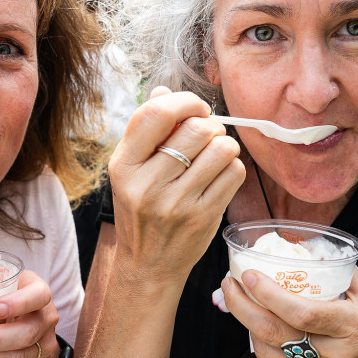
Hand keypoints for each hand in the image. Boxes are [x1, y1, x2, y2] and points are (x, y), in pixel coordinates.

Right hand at [107, 88, 245, 290]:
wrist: (147, 266)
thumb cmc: (140, 211)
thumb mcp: (129, 171)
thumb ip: (145, 131)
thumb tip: (164, 91)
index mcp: (123, 166)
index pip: (156, 114)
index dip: (184, 101)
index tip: (194, 108)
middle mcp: (147, 184)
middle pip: (197, 129)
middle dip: (210, 125)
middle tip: (207, 135)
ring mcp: (177, 203)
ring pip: (222, 149)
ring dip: (224, 146)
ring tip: (214, 155)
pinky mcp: (204, 217)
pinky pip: (234, 173)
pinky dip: (233, 168)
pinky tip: (219, 176)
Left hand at [221, 268, 357, 357]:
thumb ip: (346, 276)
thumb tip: (316, 251)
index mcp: (352, 325)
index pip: (300, 311)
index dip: (267, 294)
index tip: (248, 275)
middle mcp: (335, 354)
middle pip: (273, 332)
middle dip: (241, 306)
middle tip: (229, 286)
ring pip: (269, 353)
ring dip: (247, 327)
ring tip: (240, 304)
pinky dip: (269, 348)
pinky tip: (267, 332)